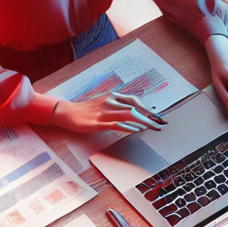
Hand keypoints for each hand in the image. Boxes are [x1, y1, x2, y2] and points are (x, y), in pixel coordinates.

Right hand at [49, 92, 165, 133]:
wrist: (68, 112)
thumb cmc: (87, 109)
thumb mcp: (104, 102)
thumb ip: (118, 104)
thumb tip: (134, 110)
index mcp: (113, 96)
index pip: (135, 100)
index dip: (148, 108)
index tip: (157, 116)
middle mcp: (111, 101)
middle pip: (135, 107)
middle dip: (149, 116)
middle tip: (160, 123)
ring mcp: (105, 112)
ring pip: (129, 115)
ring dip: (143, 121)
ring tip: (152, 128)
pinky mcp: (99, 122)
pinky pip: (117, 124)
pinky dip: (129, 127)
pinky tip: (136, 131)